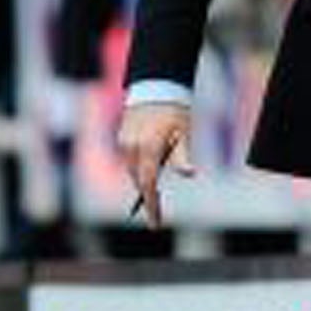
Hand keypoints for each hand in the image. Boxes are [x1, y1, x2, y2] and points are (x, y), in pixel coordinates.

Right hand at [116, 102, 194, 228]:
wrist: (157, 86)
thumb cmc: (176, 111)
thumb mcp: (185, 132)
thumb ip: (183, 155)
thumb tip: (189, 173)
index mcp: (149, 147)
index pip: (148, 184)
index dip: (152, 206)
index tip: (155, 224)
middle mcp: (132, 146)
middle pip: (139, 181)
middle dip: (148, 196)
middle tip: (158, 213)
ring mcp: (124, 142)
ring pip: (133, 172)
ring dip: (144, 182)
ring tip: (156, 192)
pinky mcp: (121, 138)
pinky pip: (130, 162)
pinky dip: (139, 170)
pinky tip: (149, 169)